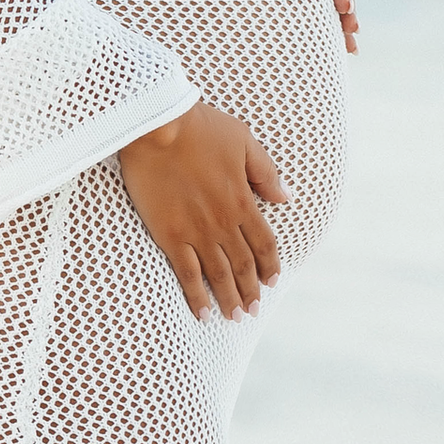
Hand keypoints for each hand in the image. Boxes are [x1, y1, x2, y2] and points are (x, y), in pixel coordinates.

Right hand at [116, 102, 285, 319]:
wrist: (157, 125)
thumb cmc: (199, 127)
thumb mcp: (243, 141)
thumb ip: (266, 173)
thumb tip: (286, 197)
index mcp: (243, 200)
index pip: (264, 243)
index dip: (270, 265)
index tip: (272, 282)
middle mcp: (224, 222)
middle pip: (244, 265)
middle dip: (251, 290)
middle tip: (252, 310)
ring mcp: (197, 232)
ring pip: (219, 275)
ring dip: (229, 299)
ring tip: (234, 318)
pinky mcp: (170, 236)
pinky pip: (187, 274)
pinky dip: (197, 297)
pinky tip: (203, 314)